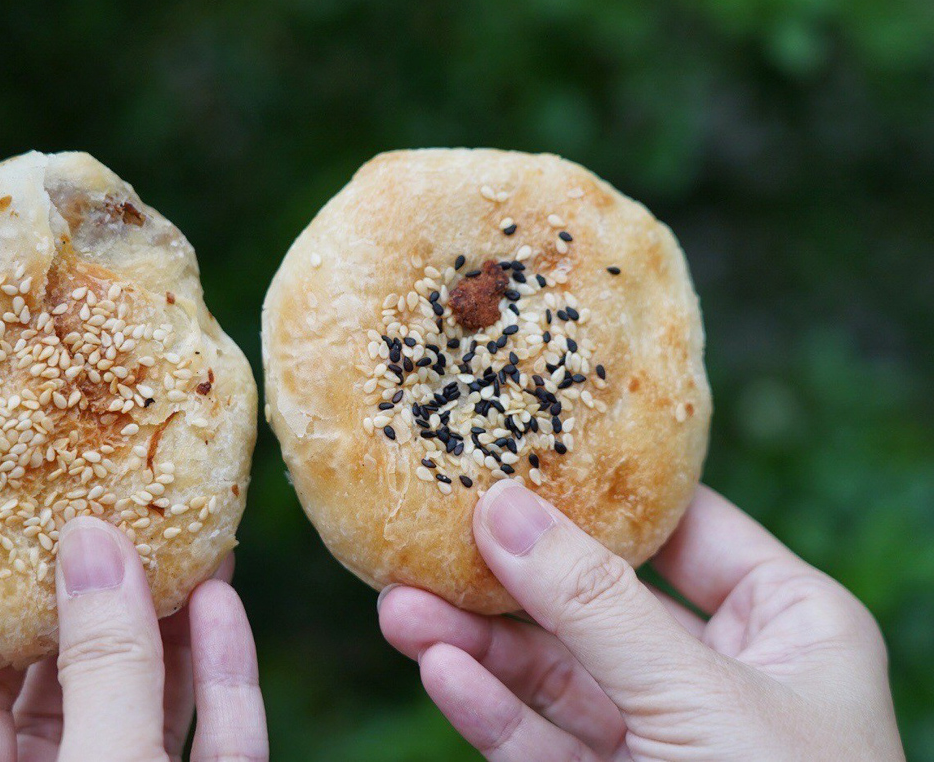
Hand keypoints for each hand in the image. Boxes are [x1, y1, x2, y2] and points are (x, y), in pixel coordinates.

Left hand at [0, 516, 267, 761]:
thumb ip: (103, 666)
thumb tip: (93, 542)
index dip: (7, 594)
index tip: (42, 518)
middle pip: (76, 678)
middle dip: (113, 597)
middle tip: (134, 514)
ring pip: (154, 701)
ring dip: (179, 624)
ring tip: (193, 541)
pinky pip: (216, 740)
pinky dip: (223, 677)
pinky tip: (224, 608)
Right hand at [379, 482, 904, 760]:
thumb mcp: (698, 696)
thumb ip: (594, 605)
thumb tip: (502, 507)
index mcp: (786, 625)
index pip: (680, 526)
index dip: (598, 490)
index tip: (515, 451)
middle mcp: (724, 673)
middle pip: (597, 600)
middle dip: (508, 577)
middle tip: (429, 537)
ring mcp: (665, 737)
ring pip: (554, 675)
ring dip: (476, 644)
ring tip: (399, 608)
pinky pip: (540, 741)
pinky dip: (489, 709)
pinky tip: (440, 671)